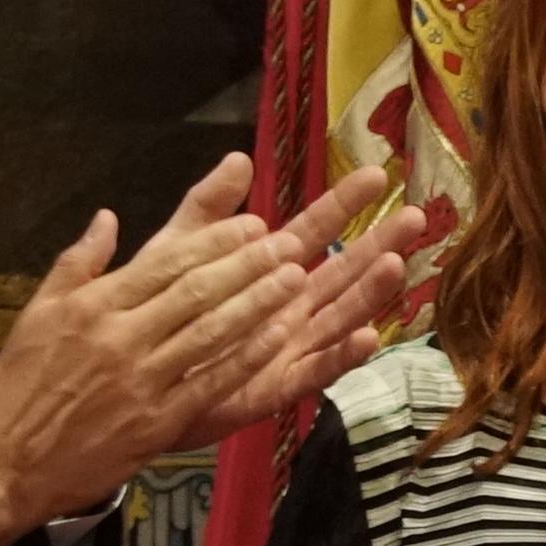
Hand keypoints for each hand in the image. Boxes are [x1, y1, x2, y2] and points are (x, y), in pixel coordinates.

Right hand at [0, 159, 419, 545]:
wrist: (6, 464)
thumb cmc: (19, 388)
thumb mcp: (36, 314)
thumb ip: (77, 263)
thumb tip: (107, 218)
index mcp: (94, 306)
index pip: (166, 262)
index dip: (216, 241)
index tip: (253, 223)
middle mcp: (122, 338)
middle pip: (197, 292)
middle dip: (248, 264)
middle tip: (289, 242)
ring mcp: (143, 382)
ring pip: (212, 334)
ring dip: (259, 305)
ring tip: (296, 279)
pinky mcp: (157, 422)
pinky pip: (212, 384)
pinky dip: (248, 359)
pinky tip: (279, 340)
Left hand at [173, 175, 441, 446]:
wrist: (130, 382)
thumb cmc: (159, 316)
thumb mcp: (178, 253)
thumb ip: (207, 209)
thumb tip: (240, 159)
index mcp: (268, 272)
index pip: (313, 231)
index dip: (342, 203)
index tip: (375, 173)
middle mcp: (290, 308)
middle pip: (343, 272)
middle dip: (378, 244)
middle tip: (414, 216)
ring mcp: (289, 348)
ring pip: (339, 317)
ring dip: (368, 294)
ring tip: (396, 265)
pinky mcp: (277, 387)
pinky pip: (315, 370)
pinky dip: (342, 356)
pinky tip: (367, 337)